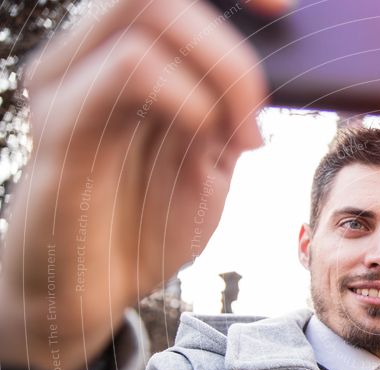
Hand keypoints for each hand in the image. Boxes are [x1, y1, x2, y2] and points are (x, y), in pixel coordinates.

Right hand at [0, 0, 286, 369]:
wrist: (90, 294)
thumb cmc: (143, 227)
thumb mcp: (206, 166)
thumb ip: (226, 117)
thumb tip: (266, 76)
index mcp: (121, 61)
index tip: (283, 11)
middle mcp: (84, 61)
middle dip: (232, 45)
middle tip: (258, 110)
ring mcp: (66, 89)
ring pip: (144, 14)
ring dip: (220, 71)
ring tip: (240, 139)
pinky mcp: (60, 132)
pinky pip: (129, 71)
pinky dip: (191, 98)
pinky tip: (209, 139)